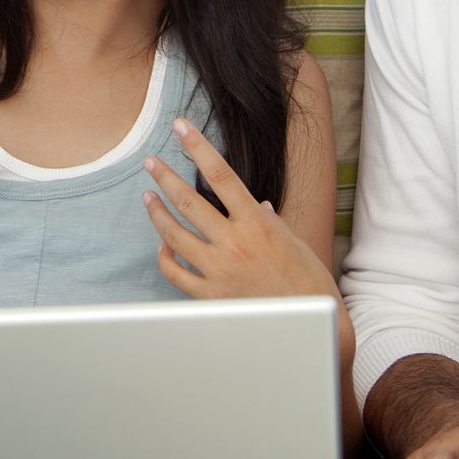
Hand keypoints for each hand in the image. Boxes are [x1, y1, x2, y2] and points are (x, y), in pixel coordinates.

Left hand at [141, 117, 336, 299]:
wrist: (311, 331)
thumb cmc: (310, 285)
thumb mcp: (295, 243)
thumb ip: (270, 221)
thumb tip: (257, 205)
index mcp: (257, 223)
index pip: (221, 175)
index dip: (198, 147)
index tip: (180, 127)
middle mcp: (234, 243)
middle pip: (188, 201)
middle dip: (164, 177)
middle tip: (150, 163)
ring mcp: (218, 271)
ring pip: (174, 235)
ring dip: (157, 213)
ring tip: (148, 198)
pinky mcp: (210, 297)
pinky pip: (176, 273)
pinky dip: (164, 258)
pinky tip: (161, 247)